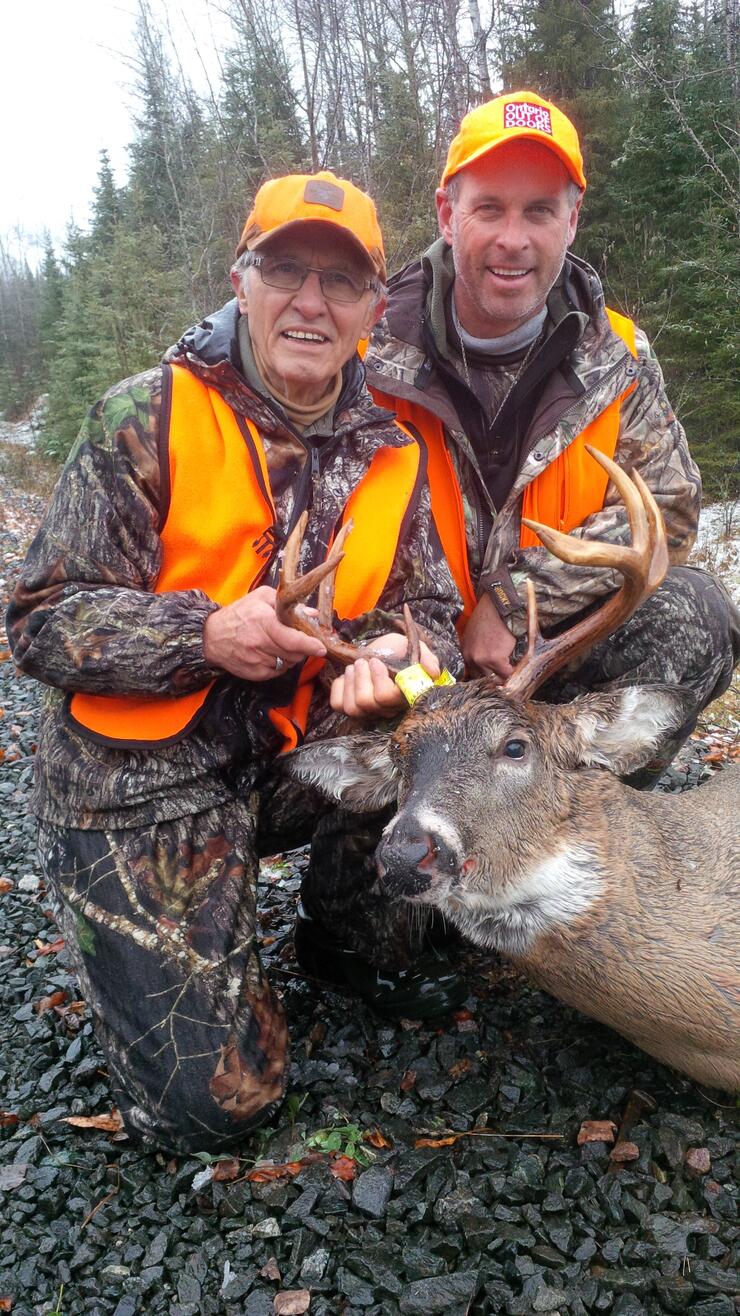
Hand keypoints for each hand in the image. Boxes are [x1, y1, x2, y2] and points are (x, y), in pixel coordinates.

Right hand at [202, 585, 325, 681]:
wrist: (211, 636)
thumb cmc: (238, 614)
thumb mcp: (260, 598)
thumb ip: (287, 604)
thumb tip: (312, 614)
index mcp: (263, 622)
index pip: (293, 639)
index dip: (310, 645)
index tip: (321, 647)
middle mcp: (260, 643)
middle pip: (295, 653)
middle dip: (302, 647)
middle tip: (299, 639)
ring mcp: (257, 660)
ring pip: (289, 663)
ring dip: (291, 655)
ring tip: (280, 643)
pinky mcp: (255, 674)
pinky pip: (278, 671)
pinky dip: (280, 664)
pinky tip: (271, 653)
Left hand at [330, 632, 439, 719]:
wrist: (381, 651)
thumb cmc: (399, 651)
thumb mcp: (415, 648)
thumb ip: (427, 659)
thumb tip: (433, 672)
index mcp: (404, 696)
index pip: (388, 698)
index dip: (379, 681)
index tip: (376, 661)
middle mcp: (387, 709)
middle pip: (367, 703)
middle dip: (361, 677)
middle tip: (363, 661)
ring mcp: (367, 711)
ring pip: (353, 707)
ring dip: (350, 682)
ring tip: (354, 666)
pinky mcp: (350, 707)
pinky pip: (338, 705)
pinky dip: (339, 688)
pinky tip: (346, 677)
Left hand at [462, 593, 515, 678]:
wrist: (498, 607)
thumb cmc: (489, 616)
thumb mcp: (474, 634)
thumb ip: (476, 648)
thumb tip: (486, 661)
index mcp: (464, 652)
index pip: (473, 672)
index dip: (486, 673)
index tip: (495, 675)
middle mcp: (470, 658)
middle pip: (484, 676)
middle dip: (494, 675)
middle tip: (505, 673)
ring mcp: (481, 659)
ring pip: (495, 676)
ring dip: (504, 674)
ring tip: (512, 669)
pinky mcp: (495, 659)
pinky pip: (506, 673)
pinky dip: (513, 671)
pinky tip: (517, 665)